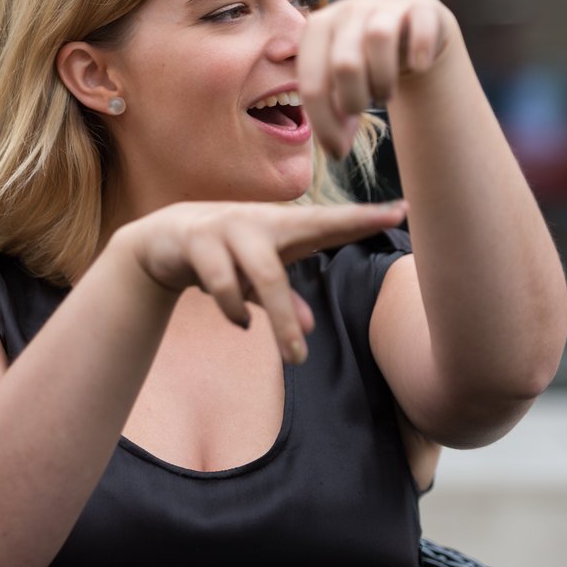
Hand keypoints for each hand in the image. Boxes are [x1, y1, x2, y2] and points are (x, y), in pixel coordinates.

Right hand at [120, 200, 407, 363]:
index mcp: (283, 226)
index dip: (365, 216)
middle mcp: (261, 219)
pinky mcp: (198, 240)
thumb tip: (308, 329)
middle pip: (311, 235)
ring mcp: (229, 226)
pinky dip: (235, 309)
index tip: (403, 210)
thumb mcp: (259, 280)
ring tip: (295, 356)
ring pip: (267, 275)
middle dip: (341, 249)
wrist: (163, 239)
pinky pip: (223, 282)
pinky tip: (240, 323)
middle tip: (340, 322)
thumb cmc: (227, 256)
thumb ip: (285, 300)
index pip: (331, 220)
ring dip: (282, 321)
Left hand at [298, 0, 458, 157]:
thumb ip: (332, 115)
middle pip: (345, 63)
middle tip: (363, 108)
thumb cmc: (366, 65)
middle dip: (354, 101)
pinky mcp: (420, 6)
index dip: (323, 123)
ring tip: (385, 95)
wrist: (409, 31)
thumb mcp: (341, 86)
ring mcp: (384, 3)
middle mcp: (348, 10)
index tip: (337, 152)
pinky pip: (420, 26)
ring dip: (383, 81)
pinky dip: (420, 51)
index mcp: (317, 29)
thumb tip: (335, 152)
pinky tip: (418, 67)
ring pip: (378, 38)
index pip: (311, 81)